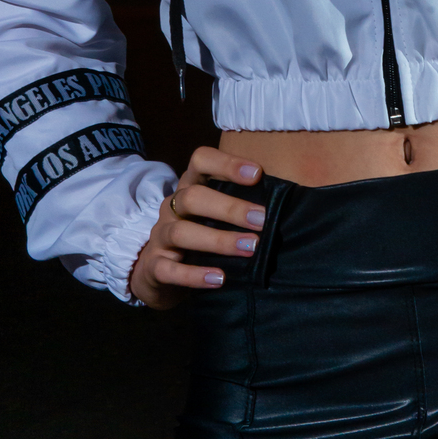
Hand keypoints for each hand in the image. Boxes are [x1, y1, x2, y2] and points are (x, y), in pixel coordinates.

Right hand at [129, 147, 264, 308]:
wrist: (157, 273)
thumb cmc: (200, 233)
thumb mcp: (214, 213)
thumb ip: (238, 203)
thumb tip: (283, 203)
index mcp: (189, 186)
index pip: (201, 160)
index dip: (227, 164)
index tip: (257, 174)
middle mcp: (171, 206)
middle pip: (193, 197)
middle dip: (229, 208)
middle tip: (261, 220)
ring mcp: (160, 236)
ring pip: (182, 232)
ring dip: (219, 240)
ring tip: (250, 248)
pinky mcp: (154, 266)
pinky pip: (169, 269)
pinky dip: (195, 275)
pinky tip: (220, 278)